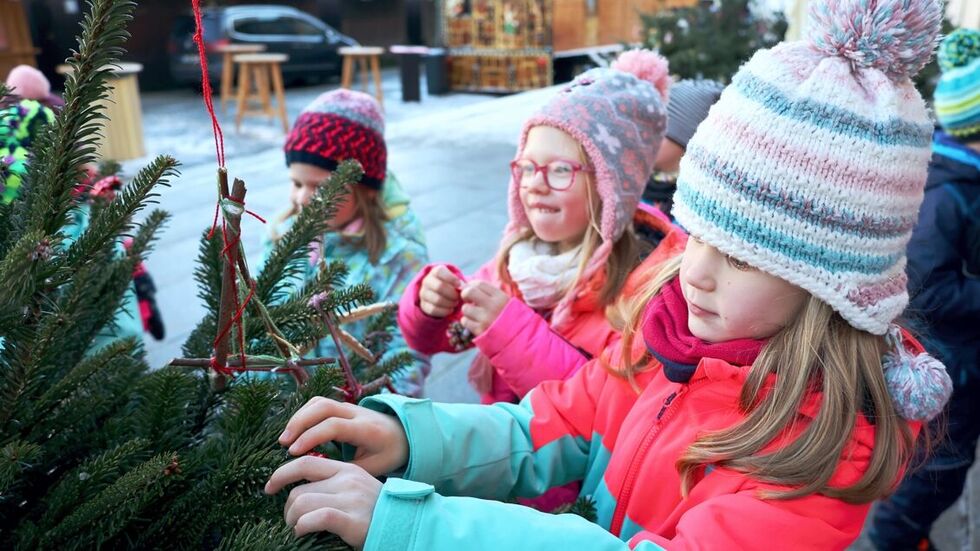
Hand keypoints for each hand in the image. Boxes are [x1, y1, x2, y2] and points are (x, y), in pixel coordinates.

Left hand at [265, 456, 380, 547]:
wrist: (404, 524)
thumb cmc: (377, 510)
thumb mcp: (357, 488)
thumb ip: (335, 483)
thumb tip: (302, 490)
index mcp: (346, 470)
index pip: (305, 462)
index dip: (281, 474)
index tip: (269, 487)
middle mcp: (346, 480)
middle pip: (298, 489)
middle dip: (287, 508)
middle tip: (291, 520)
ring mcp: (349, 499)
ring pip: (301, 503)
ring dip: (292, 520)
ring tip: (297, 528)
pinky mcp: (350, 520)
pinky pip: (313, 519)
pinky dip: (302, 527)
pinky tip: (303, 532)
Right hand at [278, 397, 408, 475]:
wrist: (406, 433)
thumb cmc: (389, 453)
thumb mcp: (374, 467)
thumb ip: (349, 470)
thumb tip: (320, 478)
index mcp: (366, 429)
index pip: (333, 425)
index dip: (311, 437)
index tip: (293, 452)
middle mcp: (357, 412)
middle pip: (322, 406)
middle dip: (299, 423)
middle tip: (283, 443)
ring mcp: (350, 406)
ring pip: (318, 402)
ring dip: (298, 417)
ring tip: (284, 439)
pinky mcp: (343, 406)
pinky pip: (319, 403)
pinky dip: (303, 414)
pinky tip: (294, 431)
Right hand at [418, 265, 461, 317]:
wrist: (440, 294)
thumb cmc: (451, 285)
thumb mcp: (456, 280)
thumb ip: (461, 283)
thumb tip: (465, 289)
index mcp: (435, 272)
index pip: (439, 272)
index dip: (450, 278)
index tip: (459, 285)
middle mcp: (427, 281)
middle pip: (439, 287)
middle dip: (452, 294)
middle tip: (459, 297)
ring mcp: (423, 293)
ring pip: (437, 300)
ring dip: (450, 303)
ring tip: (455, 303)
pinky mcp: (424, 305)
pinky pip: (433, 310)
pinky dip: (445, 311)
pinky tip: (451, 309)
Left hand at [459, 281, 509, 335]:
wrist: (517, 337)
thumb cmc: (510, 318)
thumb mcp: (506, 302)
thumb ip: (490, 294)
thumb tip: (469, 286)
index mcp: (500, 297)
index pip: (479, 284)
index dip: (471, 285)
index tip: (470, 289)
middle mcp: (492, 306)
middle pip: (469, 292)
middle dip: (465, 294)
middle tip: (467, 299)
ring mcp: (485, 319)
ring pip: (465, 308)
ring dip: (467, 310)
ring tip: (475, 314)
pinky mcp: (480, 330)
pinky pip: (465, 321)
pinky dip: (467, 321)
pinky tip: (475, 322)